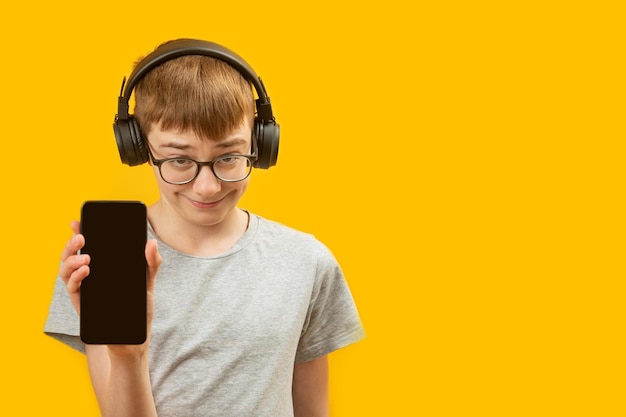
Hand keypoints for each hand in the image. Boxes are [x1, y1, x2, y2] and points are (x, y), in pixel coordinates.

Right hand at [59, 220, 161, 354]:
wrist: (133, 336)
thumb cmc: (138, 307)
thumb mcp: (147, 281)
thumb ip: (151, 262)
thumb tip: (150, 243)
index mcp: (102, 266)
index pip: (87, 245)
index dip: (78, 232)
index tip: (76, 221)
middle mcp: (89, 274)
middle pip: (71, 254)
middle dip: (71, 243)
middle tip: (82, 236)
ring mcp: (83, 288)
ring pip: (66, 269)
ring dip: (71, 260)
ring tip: (86, 257)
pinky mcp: (81, 303)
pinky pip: (72, 288)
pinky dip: (76, 277)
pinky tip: (86, 271)